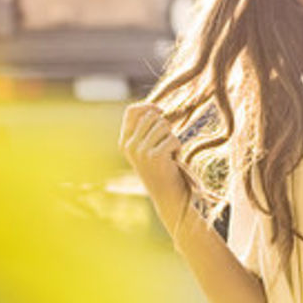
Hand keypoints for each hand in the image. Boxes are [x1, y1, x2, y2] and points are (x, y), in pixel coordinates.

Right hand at [119, 102, 189, 231]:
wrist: (168, 196)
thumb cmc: (162, 169)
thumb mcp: (148, 148)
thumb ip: (146, 129)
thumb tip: (155, 107)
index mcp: (124, 142)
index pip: (131, 111)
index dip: (148, 106)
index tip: (160, 111)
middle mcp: (129, 146)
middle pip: (152, 116)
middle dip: (164, 126)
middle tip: (165, 145)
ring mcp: (140, 151)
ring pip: (164, 125)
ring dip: (172, 139)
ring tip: (169, 154)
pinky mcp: (154, 156)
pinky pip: (173, 138)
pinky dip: (178, 148)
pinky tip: (173, 161)